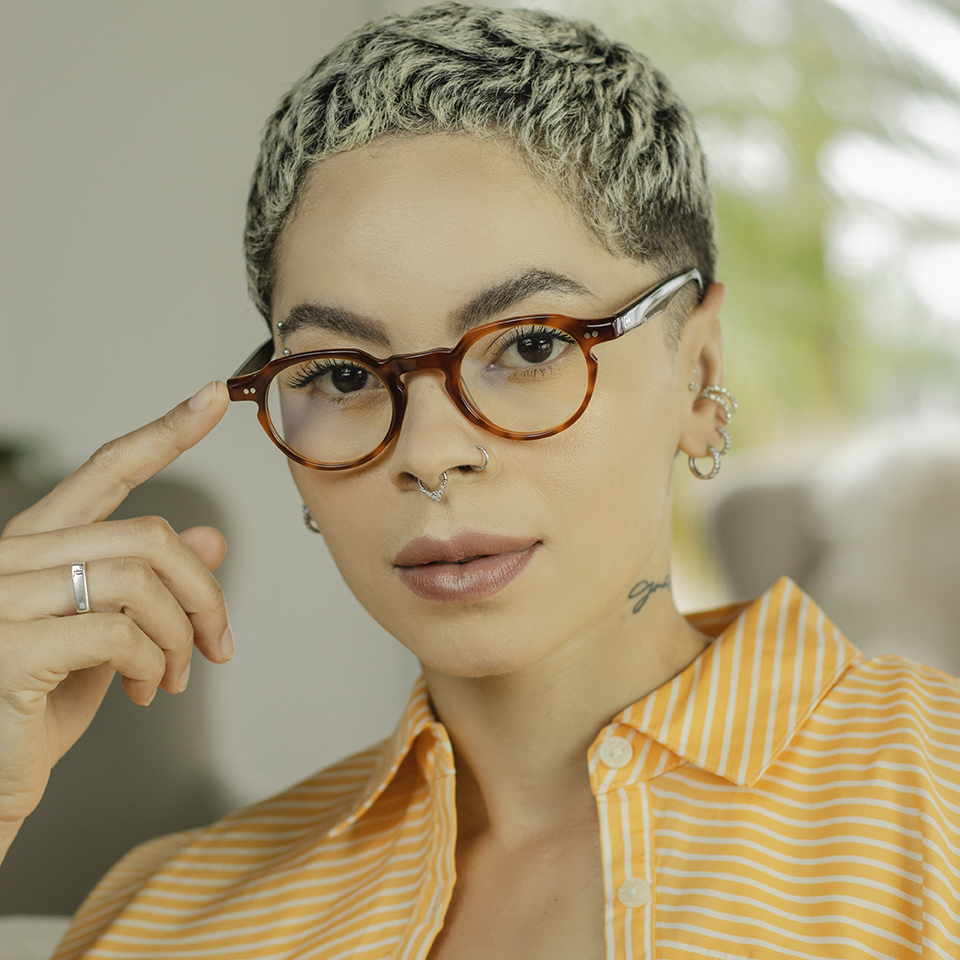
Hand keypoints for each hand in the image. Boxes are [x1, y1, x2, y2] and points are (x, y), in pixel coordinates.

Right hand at [0, 381, 230, 851]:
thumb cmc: (37, 710)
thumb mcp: (108, 638)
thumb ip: (149, 587)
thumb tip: (209, 538)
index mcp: (34, 543)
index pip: (105, 469)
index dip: (165, 432)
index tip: (214, 396)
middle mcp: (9, 557)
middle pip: (148, 536)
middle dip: (203, 594)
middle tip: (219, 645)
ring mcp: (1, 599)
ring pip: (140, 582)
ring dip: (180, 637)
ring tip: (175, 676)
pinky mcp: (9, 648)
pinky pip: (120, 632)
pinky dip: (153, 663)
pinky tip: (144, 690)